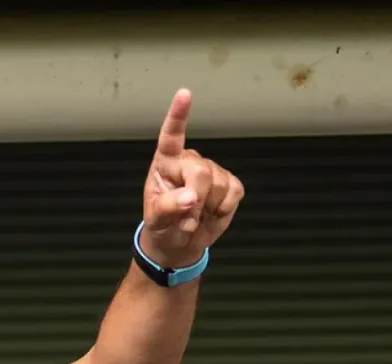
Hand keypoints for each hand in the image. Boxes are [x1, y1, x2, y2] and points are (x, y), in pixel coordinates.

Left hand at [141, 89, 244, 267]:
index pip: (171, 136)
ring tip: (195, 216)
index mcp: (165, 163)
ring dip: (208, 208)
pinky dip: (224, 208)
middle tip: (186, 218)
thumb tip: (191, 197)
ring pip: (219, 184)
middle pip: (201, 172)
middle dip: (196, 199)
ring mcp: (212, 171)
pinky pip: (234, 192)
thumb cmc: (162, 224)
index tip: (184, 93)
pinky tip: (212, 212)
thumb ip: (169, 206)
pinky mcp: (230, 183)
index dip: (178, 115)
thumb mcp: (156, 218)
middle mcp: (189, 161)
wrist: (179, 242)